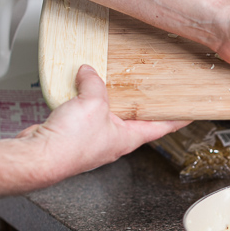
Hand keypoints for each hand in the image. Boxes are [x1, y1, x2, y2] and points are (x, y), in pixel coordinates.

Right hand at [17, 65, 187, 180]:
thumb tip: (90, 72)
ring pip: (107, 115)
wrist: (39, 158)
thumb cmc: (70, 145)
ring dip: (108, 100)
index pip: (161, 128)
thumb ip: (95, 84)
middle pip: (134, 119)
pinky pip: (84, 114)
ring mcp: (93, 139)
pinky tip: (78, 90)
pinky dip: (84, 101)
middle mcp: (112, 141)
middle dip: (141, 104)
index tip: (190, 114)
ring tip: (111, 82)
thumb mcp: (93, 104)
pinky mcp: (74, 135)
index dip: (177, 120)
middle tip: (150, 90)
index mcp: (127, 138)